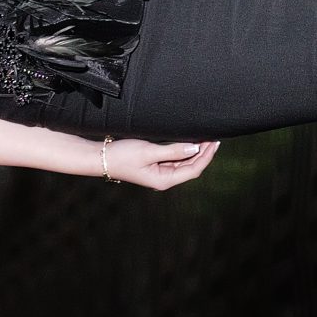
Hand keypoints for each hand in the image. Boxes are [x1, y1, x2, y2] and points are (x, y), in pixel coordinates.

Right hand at [103, 137, 218, 189]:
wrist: (101, 157)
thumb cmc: (123, 155)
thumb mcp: (148, 151)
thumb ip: (172, 150)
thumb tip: (194, 148)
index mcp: (164, 180)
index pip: (193, 169)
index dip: (206, 156)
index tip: (215, 142)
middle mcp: (164, 179)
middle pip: (191, 167)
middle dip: (203, 153)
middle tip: (213, 137)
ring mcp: (160, 173)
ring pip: (183, 163)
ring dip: (195, 151)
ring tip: (205, 138)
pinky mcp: (155, 166)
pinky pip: (174, 159)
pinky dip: (183, 151)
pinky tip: (189, 142)